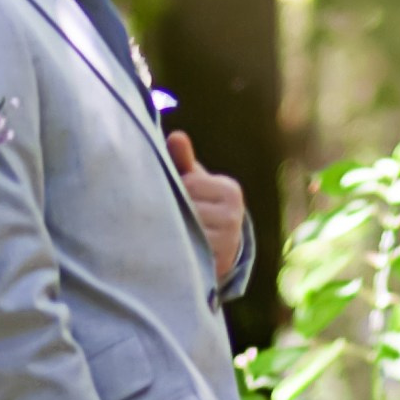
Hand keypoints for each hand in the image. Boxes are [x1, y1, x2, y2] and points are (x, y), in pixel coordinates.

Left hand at [167, 130, 245, 280]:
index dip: (175, 191)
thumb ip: (182, 160)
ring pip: (184, 229)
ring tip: (170, 232)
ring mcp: (228, 242)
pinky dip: (177, 250)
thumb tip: (176, 136)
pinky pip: (187, 252)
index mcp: (230, 190)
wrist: (216, 251)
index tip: (176, 197)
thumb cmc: (198, 205)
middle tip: (166, 216)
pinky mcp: (217, 264)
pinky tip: (175, 248)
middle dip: (170, 210)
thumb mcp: (192, 181)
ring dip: (171, 230)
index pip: (189, 184)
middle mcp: (234, 216)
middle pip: (186, 207)